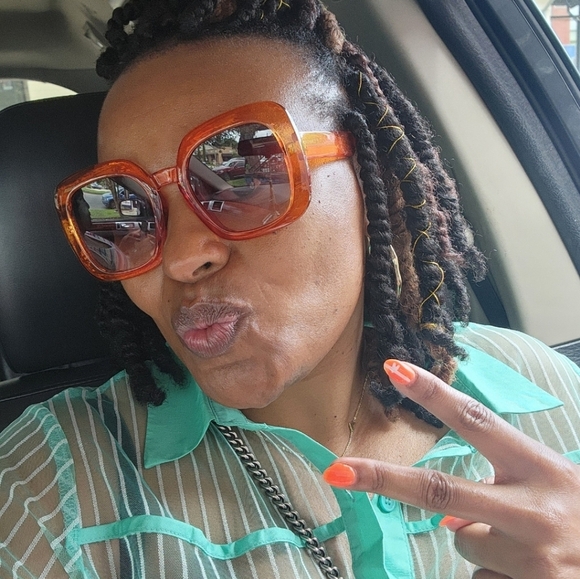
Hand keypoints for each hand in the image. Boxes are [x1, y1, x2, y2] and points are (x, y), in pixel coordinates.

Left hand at [323, 359, 579, 578]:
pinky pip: (481, 578)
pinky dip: (496, 575)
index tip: (393, 369)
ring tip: (532, 550)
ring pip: (464, 543)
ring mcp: (532, 557)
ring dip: (483, 545)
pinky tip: (531, 573)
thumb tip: (449, 525)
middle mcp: (534, 510)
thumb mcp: (558, 488)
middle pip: (439, 491)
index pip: (477, 422)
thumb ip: (506, 489)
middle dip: (382, 479)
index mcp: (541, 469)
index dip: (433, 394)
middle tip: (337, 470)